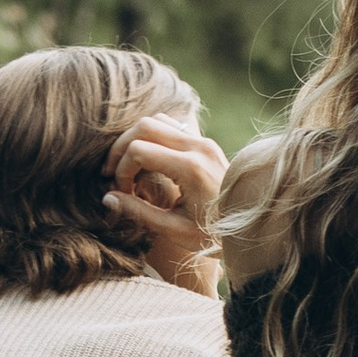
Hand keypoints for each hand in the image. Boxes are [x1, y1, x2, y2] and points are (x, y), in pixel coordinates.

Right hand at [105, 113, 227, 294]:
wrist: (250, 226)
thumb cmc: (213, 236)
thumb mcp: (174, 230)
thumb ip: (139, 212)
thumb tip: (107, 198)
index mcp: (191, 169)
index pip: (139, 150)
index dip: (121, 170)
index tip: (123, 192)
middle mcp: (198, 147)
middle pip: (144, 126)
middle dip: (120, 149)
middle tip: (112, 174)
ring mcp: (203, 141)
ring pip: (156, 120)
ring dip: (135, 140)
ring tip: (127, 168)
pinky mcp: (205, 142)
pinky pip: (170, 126)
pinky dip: (152, 137)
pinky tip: (146, 162)